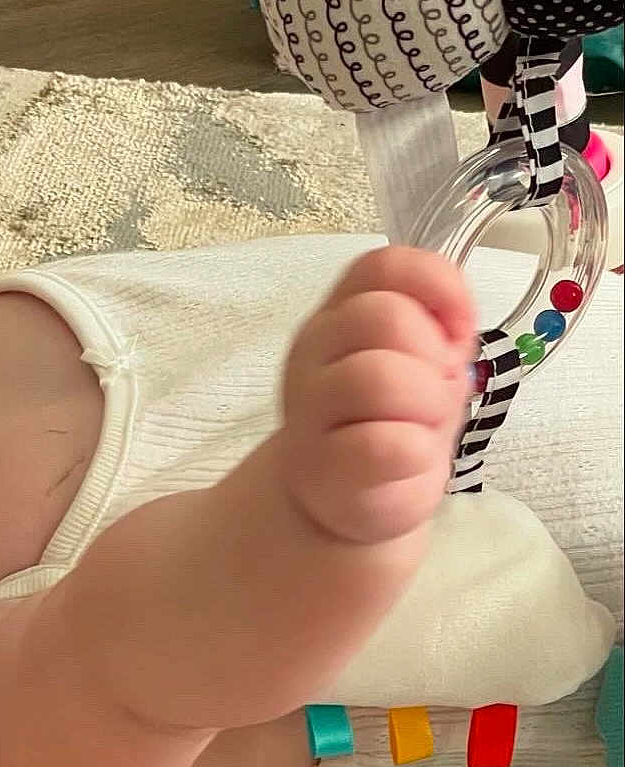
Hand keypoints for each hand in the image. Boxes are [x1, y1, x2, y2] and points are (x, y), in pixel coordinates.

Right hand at [279, 246, 477, 544]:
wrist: (341, 499)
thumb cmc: (386, 424)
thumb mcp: (418, 363)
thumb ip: (435, 328)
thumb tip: (453, 327)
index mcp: (338, 316)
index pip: (381, 266)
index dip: (437, 284)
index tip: (458, 329)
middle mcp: (313, 351)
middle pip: (382, 316)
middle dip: (434, 353)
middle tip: (438, 388)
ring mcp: (309, 409)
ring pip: (376, 376)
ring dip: (426, 402)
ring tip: (425, 425)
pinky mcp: (322, 465)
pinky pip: (382, 443)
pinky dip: (416, 451)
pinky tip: (411, 459)